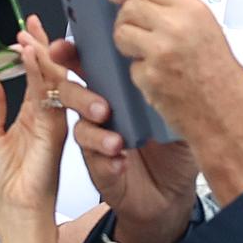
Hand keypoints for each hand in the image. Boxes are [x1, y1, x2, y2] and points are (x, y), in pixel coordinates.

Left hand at [0, 16, 66, 242]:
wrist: (14, 210)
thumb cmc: (2, 183)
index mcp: (30, 115)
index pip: (33, 75)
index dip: (29, 52)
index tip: (24, 29)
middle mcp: (45, 113)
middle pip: (46, 71)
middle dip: (40, 44)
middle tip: (30, 23)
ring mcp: (53, 118)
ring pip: (50, 77)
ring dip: (39, 53)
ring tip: (27, 35)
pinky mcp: (56, 126)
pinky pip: (49, 93)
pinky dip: (40, 71)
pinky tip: (32, 55)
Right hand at [48, 37, 198, 242]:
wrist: (172, 194)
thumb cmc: (173, 147)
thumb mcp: (178, 110)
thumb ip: (170, 85)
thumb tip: (174, 58)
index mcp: (118, 89)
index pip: (90, 65)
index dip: (73, 54)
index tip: (63, 48)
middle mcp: (103, 110)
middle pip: (72, 91)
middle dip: (76, 92)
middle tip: (101, 106)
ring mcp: (97, 138)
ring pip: (80, 126)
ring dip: (95, 130)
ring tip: (115, 139)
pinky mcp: (98, 166)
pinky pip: (93, 159)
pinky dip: (105, 159)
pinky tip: (119, 159)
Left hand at [110, 0, 242, 207]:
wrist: (229, 116)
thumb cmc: (224, 77)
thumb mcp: (209, 31)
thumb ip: (181, 15)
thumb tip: (149, 4)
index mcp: (194, 9)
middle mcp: (176, 25)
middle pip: (130, 8)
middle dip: (123, 18)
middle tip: (128, 28)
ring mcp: (160, 51)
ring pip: (121, 34)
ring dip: (126, 43)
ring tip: (142, 54)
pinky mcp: (148, 77)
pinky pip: (131, 66)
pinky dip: (139, 73)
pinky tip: (157, 80)